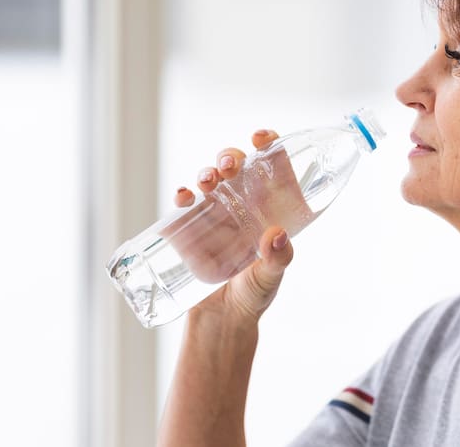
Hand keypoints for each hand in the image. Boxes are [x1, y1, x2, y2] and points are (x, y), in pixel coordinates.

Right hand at [171, 129, 295, 323]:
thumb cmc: (253, 296)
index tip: (261, 138)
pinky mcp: (191, 228)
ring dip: (207, 172)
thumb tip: (277, 235)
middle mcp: (243, 206)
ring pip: (210, 179)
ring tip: (207, 181)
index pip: (272, 167)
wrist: (221, 321)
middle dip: (231, 156)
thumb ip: (277, 260)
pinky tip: (183, 196)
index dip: (268, 145)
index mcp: (269, 209)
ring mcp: (216, 215)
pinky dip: (182, 194)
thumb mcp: (270, 278)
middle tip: (229, 166)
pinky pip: (185, 203)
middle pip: (237, 166)